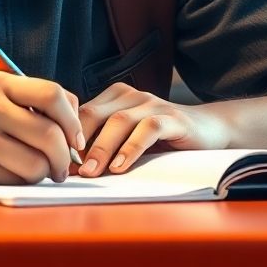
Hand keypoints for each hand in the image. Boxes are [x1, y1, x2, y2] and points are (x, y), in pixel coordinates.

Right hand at [0, 71, 83, 183]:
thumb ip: (31, 102)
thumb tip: (76, 123)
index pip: (53, 93)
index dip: (73, 120)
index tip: (75, 139)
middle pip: (50, 133)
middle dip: (64, 157)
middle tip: (63, 168)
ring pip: (36, 162)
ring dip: (44, 174)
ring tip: (37, 172)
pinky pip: (14, 179)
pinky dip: (20, 182)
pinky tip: (11, 175)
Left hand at [76, 82, 228, 176]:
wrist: (210, 131)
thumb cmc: (163, 139)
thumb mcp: (128, 137)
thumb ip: (103, 143)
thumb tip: (69, 167)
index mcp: (116, 96)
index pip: (82, 111)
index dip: (67, 135)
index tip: (56, 159)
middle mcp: (132, 95)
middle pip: (95, 114)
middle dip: (79, 143)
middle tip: (68, 169)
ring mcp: (154, 104)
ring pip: (119, 121)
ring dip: (102, 148)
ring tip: (91, 172)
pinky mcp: (174, 118)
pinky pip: (148, 128)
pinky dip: (132, 148)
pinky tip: (121, 166)